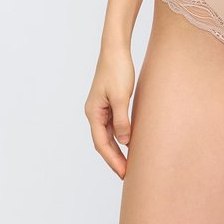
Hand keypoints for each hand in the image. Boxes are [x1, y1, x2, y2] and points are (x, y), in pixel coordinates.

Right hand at [84, 45, 135, 179]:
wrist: (116, 48)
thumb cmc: (117, 69)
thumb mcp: (121, 96)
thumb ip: (122, 120)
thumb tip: (125, 142)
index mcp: (93, 112)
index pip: (101, 143)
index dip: (112, 160)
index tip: (124, 173)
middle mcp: (94, 112)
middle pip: (103, 142)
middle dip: (114, 159)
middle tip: (127, 175)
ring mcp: (101, 108)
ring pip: (108, 135)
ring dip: (117, 149)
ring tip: (129, 164)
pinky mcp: (109, 102)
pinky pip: (113, 125)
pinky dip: (120, 136)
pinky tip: (130, 142)